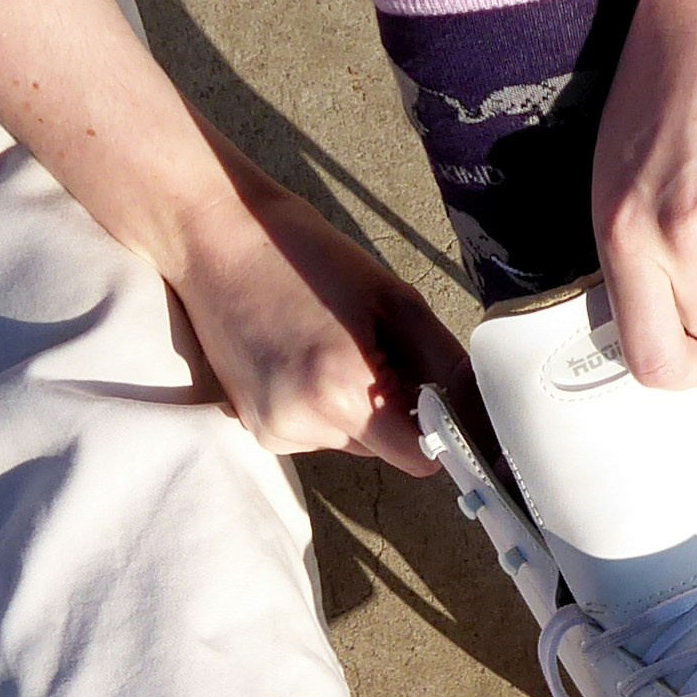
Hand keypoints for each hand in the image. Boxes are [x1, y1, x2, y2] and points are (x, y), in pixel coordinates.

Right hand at [159, 168, 463, 474]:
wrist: (213, 238)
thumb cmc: (302, 255)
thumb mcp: (393, 299)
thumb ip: (445, 364)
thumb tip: (483, 413)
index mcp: (343, 391)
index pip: (420, 458)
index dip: (437, 429)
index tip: (434, 395)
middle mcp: (304, 424)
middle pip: (386, 449)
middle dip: (392, 405)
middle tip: (369, 342)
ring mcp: (273, 430)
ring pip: (351, 440)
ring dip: (355, 404)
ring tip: (327, 342)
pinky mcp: (253, 427)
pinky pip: (315, 432)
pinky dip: (320, 404)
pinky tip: (300, 355)